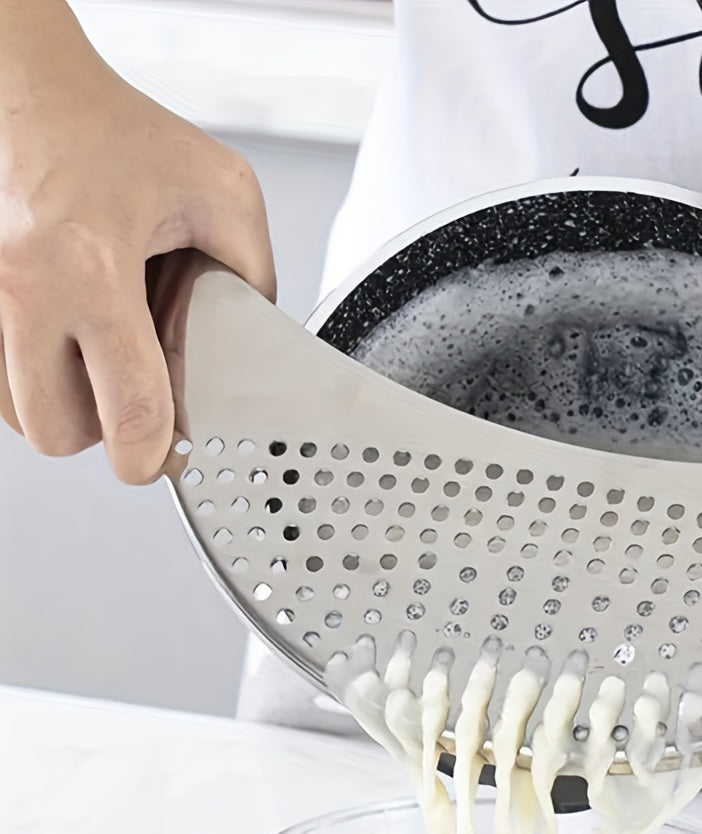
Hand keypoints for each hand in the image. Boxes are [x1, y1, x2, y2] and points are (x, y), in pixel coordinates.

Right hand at [0, 1, 274, 482]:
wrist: (26, 85)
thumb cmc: (115, 131)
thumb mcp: (223, 193)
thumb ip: (252, 275)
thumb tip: (255, 345)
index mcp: (90, 266)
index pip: (127, 408)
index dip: (151, 456)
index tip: (165, 458)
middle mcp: (21, 286)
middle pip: (56, 431)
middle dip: (101, 431)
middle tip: (132, 396)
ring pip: (17, 413)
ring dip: (63, 404)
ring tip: (97, 355)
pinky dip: (29, 377)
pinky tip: (63, 340)